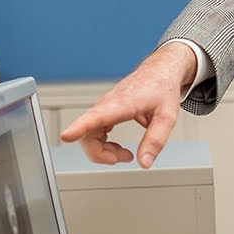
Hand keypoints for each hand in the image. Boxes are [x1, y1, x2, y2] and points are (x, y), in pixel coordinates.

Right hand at [59, 43, 196, 167]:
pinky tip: (117, 147)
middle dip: (100, 154)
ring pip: (89, 135)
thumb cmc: (162, 88)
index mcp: (122, 103)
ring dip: (103, 151)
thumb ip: (155, 140)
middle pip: (87, 134)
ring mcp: (104, 107)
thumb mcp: (167, 116)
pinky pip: (94, 132)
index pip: (95, 116)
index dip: (78, 127)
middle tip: (124, 158)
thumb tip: (144, 163)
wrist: (160, 71)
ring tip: (125, 154)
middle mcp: (108, 104)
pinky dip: (103, 145)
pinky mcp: (105, 111)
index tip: (66, 136)